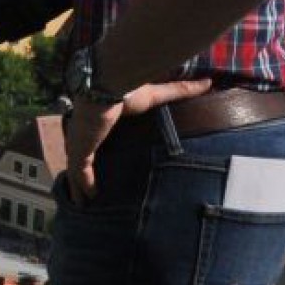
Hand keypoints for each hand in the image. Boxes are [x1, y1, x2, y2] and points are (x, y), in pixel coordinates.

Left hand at [63, 77, 214, 203]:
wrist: (105, 87)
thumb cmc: (126, 89)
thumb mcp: (156, 94)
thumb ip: (180, 90)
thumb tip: (208, 82)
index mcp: (98, 119)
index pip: (95, 137)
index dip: (95, 147)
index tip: (100, 158)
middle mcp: (85, 133)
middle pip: (81, 156)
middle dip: (81, 171)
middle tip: (88, 188)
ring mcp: (80, 143)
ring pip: (76, 170)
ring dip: (78, 185)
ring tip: (84, 202)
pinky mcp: (80, 153)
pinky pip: (79, 175)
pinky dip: (82, 187)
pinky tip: (86, 200)